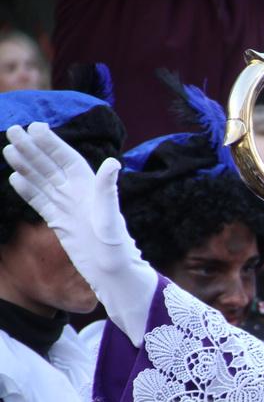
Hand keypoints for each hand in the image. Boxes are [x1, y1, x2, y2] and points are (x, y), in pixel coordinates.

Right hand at [3, 122, 156, 345]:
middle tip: (13, 130)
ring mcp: (67, 207)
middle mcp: (78, 194)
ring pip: (42, 181)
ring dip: (26, 165)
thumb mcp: (110, 218)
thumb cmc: (116, 247)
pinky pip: (40, 202)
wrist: (111, 274)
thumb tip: (112, 163)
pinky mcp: (59, 222)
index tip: (35, 127)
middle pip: (51, 166)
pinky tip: (14, 177)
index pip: (67, 159)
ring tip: (8, 149)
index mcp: (91, 188)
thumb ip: (107, 190)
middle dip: (33, 148)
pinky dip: (27, 190)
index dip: (52, 143)